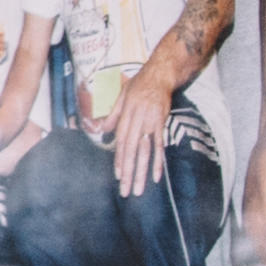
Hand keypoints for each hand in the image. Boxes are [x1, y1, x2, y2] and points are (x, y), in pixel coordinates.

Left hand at [111, 80, 171, 196]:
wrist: (160, 74)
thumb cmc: (139, 84)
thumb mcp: (121, 96)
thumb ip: (112, 115)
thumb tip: (103, 131)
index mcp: (125, 116)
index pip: (120, 143)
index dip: (119, 161)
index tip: (117, 176)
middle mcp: (137, 121)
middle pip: (131, 152)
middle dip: (128, 173)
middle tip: (125, 191)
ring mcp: (151, 124)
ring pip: (144, 152)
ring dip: (141, 172)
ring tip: (138, 189)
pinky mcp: (162, 124)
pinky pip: (160, 146)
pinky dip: (158, 162)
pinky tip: (156, 177)